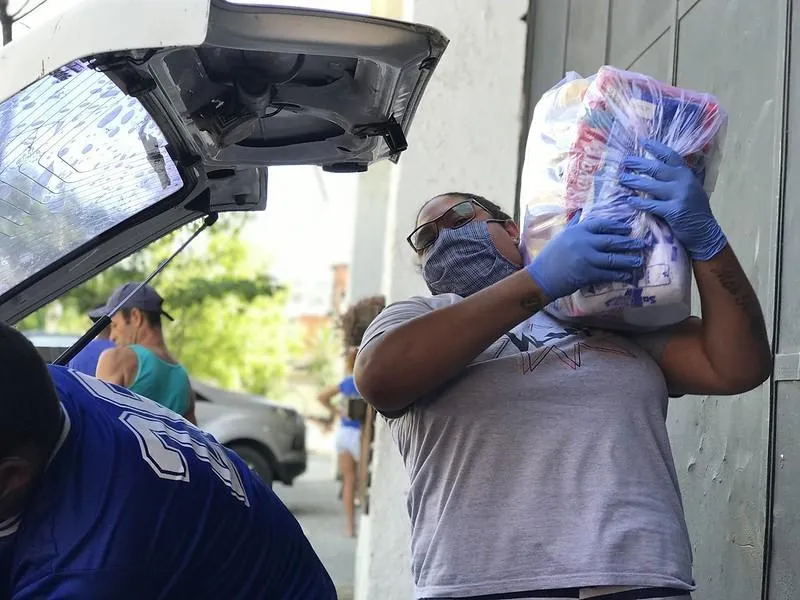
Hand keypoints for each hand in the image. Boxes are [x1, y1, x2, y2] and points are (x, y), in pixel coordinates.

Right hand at [526, 215, 646, 300]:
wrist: (540, 277)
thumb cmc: (550, 256)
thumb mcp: (561, 236)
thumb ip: (573, 224)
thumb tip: (579, 212)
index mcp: (578, 231)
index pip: (602, 224)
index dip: (617, 226)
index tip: (628, 228)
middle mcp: (583, 242)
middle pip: (612, 241)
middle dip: (629, 243)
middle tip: (642, 244)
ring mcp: (586, 258)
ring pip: (613, 258)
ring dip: (628, 260)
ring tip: (638, 261)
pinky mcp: (587, 274)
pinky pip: (608, 273)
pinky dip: (619, 275)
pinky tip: (627, 276)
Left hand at [619, 138, 726, 260]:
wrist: (705, 232)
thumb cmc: (693, 210)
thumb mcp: (689, 189)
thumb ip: (675, 179)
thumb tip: (653, 168)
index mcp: (687, 174)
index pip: (670, 155)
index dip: (656, 148)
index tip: (642, 142)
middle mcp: (684, 182)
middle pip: (657, 168)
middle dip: (638, 163)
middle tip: (624, 161)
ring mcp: (679, 196)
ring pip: (651, 185)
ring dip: (634, 181)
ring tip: (621, 178)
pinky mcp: (674, 211)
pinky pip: (651, 205)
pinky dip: (639, 202)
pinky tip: (629, 200)